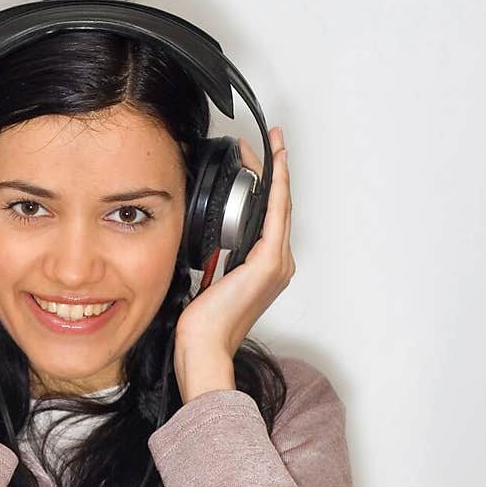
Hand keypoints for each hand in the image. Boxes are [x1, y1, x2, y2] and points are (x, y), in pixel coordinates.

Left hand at [174, 126, 293, 360]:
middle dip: (275, 170)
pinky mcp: (268, 262)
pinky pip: (275, 214)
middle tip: (270, 140)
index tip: (264, 160)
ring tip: (271, 145)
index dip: (270, 186)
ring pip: (280, 205)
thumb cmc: (204, 323)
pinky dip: (276, 187)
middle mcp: (278, 264)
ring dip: (276, 172)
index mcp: (265, 268)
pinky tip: (272, 167)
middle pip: (280, 206)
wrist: (204, 346)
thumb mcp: (209, 280)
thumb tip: (207, 241)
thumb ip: (217, 258)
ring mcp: (277, 263)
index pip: (271, 217)